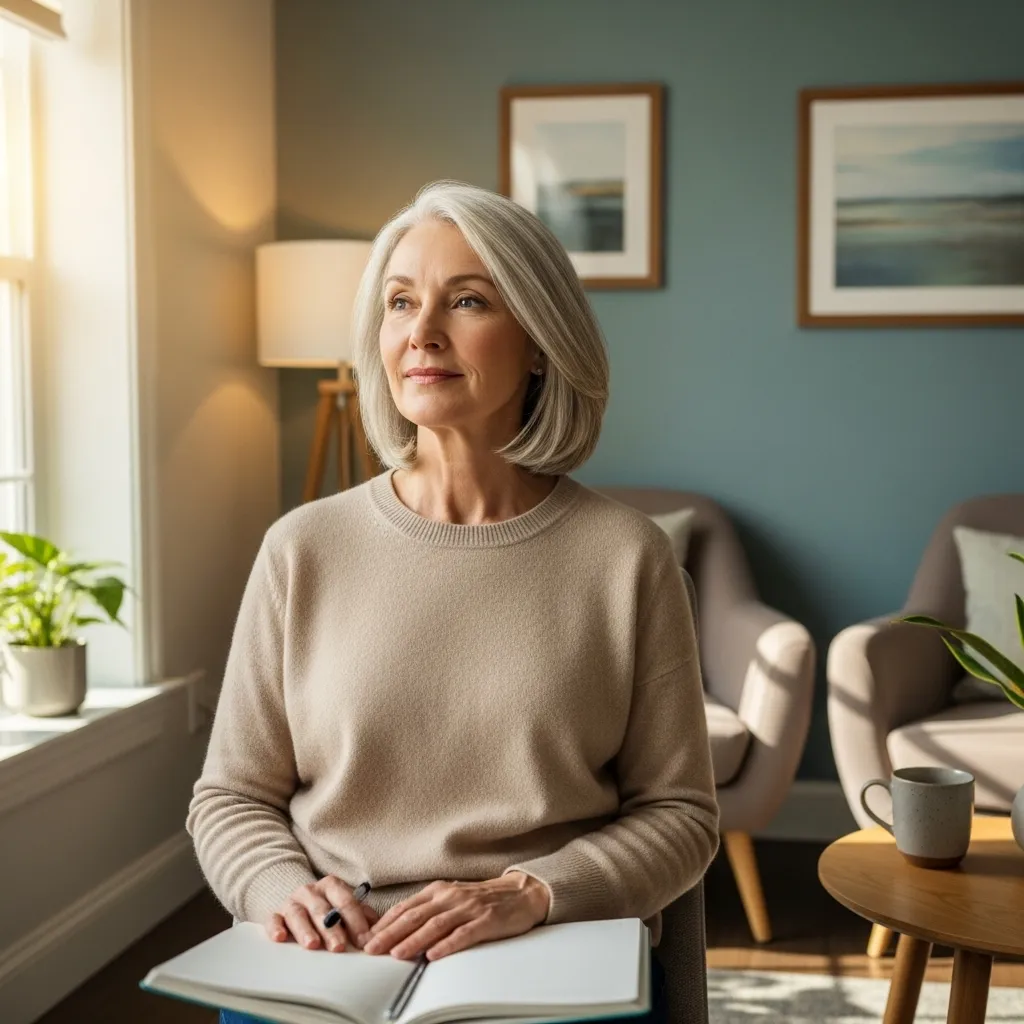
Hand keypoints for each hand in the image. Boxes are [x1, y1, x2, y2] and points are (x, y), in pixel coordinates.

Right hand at [265, 876, 379, 952]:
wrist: (299, 901)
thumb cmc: (329, 908)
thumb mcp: (346, 908)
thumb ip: (363, 917)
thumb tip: (379, 934)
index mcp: (332, 886)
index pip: (346, 901)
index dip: (356, 921)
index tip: (364, 941)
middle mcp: (311, 891)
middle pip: (322, 909)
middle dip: (332, 929)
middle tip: (339, 947)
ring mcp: (292, 902)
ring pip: (298, 914)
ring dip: (306, 930)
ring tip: (313, 945)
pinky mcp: (275, 914)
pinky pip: (273, 919)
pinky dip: (275, 928)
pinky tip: (280, 938)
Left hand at [363, 872, 550, 960]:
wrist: (520, 893)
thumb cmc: (483, 898)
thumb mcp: (452, 898)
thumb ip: (428, 911)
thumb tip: (398, 930)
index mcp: (439, 891)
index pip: (405, 907)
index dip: (384, 923)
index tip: (366, 937)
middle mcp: (450, 897)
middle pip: (414, 916)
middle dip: (390, 934)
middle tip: (372, 949)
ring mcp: (468, 908)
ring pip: (435, 925)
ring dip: (413, 940)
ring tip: (396, 954)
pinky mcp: (485, 921)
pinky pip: (463, 934)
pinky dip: (446, 945)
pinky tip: (434, 955)